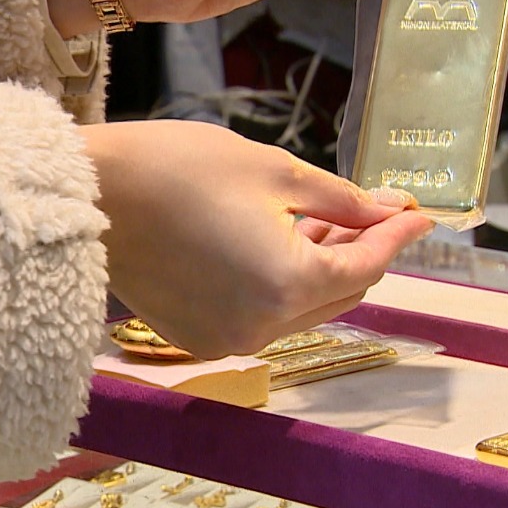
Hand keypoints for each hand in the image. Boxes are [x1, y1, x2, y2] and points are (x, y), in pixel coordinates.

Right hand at [79, 120, 432, 358]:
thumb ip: (343, 200)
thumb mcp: (276, 172)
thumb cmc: (178, 168)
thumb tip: (390, 210)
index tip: (418, 214)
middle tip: (376, 211)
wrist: (88, 192)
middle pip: (341, 294)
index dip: (396, 236)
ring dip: (325, 267)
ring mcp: (227, 340)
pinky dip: (284, 285)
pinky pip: (265, 316)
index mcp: (286, 286)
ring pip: (305, 308)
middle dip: (364, 251)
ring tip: (333, 219)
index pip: (366, 265)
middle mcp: (261, 328)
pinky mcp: (199, 337)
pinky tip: (287, 242)